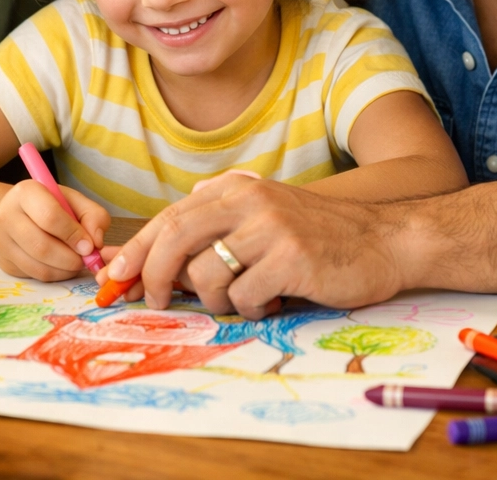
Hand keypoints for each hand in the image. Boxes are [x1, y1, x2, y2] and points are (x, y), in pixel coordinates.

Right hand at [0, 180, 110, 280]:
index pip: (50, 216)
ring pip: (37, 265)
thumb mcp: (74, 200)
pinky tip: (63, 266)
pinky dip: (55, 275)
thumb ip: (93, 216)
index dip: (73, 234)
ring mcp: (1, 241)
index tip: (89, 245)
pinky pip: (34, 275)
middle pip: (41, 246)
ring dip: (64, 269)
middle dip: (70, 258)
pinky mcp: (4, 262)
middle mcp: (7, 215)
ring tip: (77, 262)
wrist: (18, 214)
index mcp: (26, 192)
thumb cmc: (51, 205)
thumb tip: (96, 243)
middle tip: (86, 259)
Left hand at [100, 174, 408, 318]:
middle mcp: (248, 201)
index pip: (170, 216)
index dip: (136, 249)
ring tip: (245, 298)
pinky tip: (274, 300)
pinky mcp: (290, 258)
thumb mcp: (264, 212)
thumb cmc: (318, 234)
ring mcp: (270, 228)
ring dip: (216, 300)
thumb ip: (217, 220)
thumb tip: (160, 239)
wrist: (383, 240)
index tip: (113, 277)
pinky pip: (244, 296)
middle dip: (153, 275)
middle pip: (175, 238)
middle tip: (153, 300)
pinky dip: (251, 309)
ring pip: (207, 274)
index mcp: (236, 188)